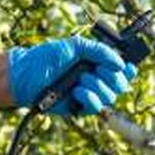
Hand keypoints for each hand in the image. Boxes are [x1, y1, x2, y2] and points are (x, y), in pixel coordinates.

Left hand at [7, 36, 137, 114]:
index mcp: (96, 62)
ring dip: (97, 86)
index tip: (126, 66)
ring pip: (110, 96)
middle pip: (121, 84)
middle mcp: (96, 79)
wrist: (27, 75)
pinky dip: (90, 98)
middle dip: (111, 76)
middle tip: (96, 70)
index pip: (122, 68)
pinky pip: (96, 107)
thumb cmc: (47, 58)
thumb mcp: (75, 46)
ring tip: (80, 79)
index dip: (128, 69)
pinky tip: (77, 91)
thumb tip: (121, 64)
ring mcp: (89, 94)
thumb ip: (99, 51)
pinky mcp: (80, 108)